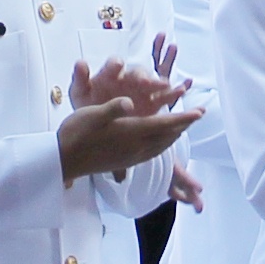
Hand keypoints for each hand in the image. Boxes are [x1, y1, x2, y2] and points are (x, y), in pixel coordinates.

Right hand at [54, 56, 202, 182]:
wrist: (64, 160)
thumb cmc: (76, 133)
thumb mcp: (92, 114)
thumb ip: (113, 108)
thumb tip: (128, 101)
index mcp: (131, 132)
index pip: (165, 124)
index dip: (185, 117)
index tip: (201, 111)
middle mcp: (136, 147)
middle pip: (168, 136)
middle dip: (184, 125)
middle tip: (197, 116)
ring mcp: (131, 157)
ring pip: (161, 146)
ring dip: (175, 136)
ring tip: (183, 127)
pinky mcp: (125, 162)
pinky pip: (152, 153)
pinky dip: (163, 145)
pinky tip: (160, 143)